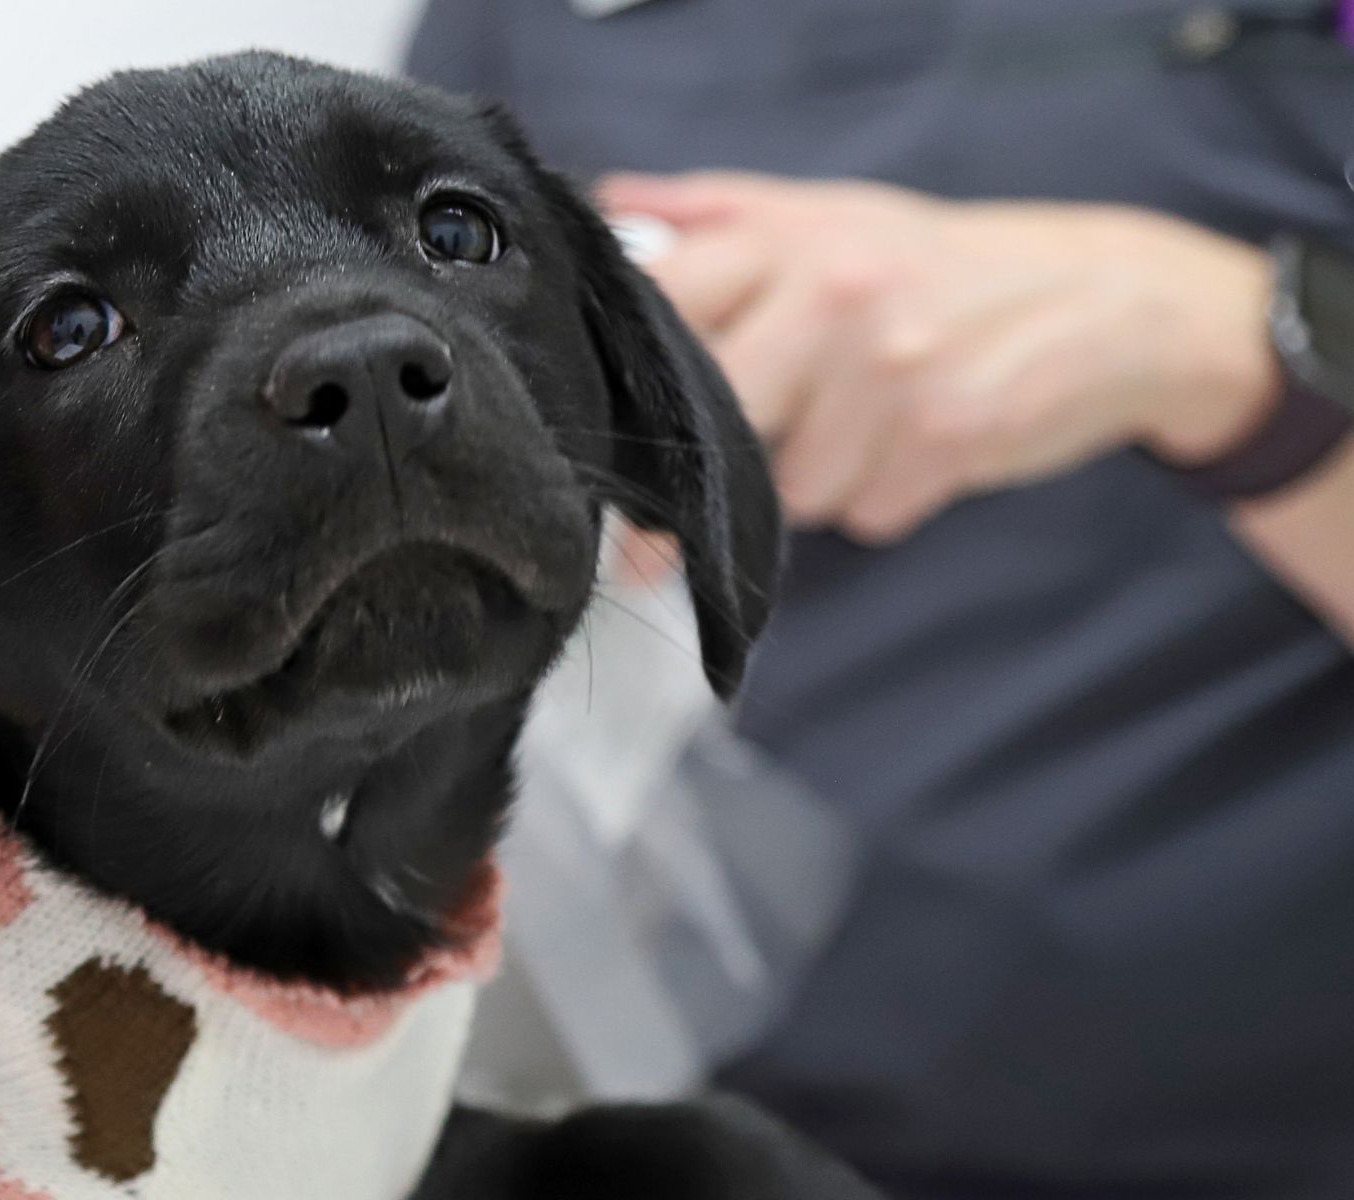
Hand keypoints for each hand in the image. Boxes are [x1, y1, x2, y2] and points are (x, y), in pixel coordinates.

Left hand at [601, 172, 1279, 543]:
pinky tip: (921, 446)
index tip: (641, 416)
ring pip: (790, 488)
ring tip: (873, 421)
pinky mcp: (948, 435)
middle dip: (735, 448)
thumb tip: (608, 209)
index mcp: (790, 241)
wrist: (1115, 300)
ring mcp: (894, 369)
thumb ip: (714, 213)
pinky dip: (887, 497)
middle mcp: (835, 297)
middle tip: (783, 422)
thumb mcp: (832, 214)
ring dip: (824, 478)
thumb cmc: (945, 266)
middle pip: (715, 420)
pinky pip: (865, 513)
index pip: (663, 315)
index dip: (638, 382)